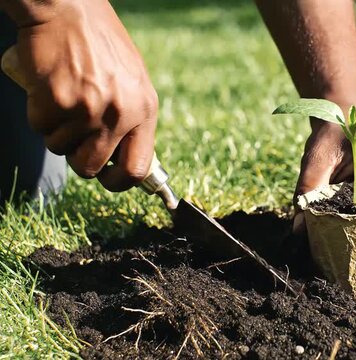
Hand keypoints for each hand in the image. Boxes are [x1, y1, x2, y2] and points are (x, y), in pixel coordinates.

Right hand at [1, 0, 157, 191]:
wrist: (68, 8)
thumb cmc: (98, 41)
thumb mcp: (132, 80)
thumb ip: (132, 116)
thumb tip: (127, 155)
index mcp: (144, 109)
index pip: (138, 168)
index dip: (120, 182)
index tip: (109, 180)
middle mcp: (120, 114)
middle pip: (91, 167)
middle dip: (78, 159)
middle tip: (74, 137)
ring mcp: (87, 110)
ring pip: (60, 148)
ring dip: (56, 130)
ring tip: (63, 98)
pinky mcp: (55, 102)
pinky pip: (40, 127)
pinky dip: (38, 113)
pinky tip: (47, 88)